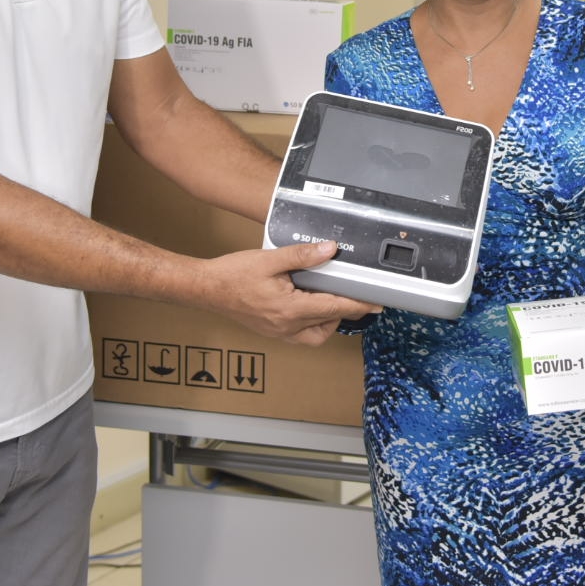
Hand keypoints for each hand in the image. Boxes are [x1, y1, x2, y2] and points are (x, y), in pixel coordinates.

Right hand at [198, 241, 380, 346]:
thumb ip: (303, 255)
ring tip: (332, 299)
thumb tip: (330, 249)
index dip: (359, 304)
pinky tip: (311, 307)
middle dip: (345, 310)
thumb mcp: (270, 259)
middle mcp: (287, 327)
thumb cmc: (233, 275)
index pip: (334, 308)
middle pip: (329, 323)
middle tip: (356, 294)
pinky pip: (302, 335)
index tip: (377, 303)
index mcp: (290, 309)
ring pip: (316, 335)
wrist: (206, 289)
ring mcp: (279, 333)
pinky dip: (313, 324)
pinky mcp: (273, 332)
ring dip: (329, 320)